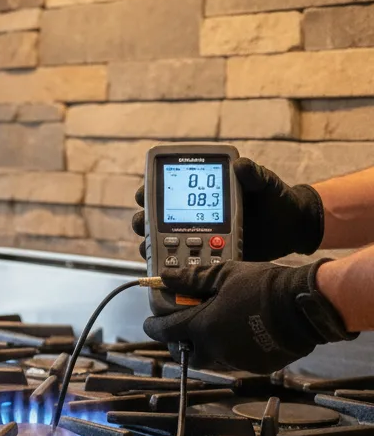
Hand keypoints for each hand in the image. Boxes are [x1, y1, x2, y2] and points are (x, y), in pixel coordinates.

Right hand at [131, 158, 323, 261]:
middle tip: (145, 224)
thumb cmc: (276, 199)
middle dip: (144, 221)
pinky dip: (171, 268)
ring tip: (151, 249)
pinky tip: (166, 270)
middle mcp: (193, 215)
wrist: (292, 229)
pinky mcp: (206, 257)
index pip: (168, 189)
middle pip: (156, 218)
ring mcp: (197, 238)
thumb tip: (241, 165)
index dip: (150, 190)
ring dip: (152, 246)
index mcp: (202, 193)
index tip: (144, 195)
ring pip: (163, 242)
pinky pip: (182, 264)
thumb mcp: (264, 183)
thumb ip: (253, 174)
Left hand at [143, 260, 353, 372]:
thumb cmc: (264, 287)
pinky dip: (229, 351)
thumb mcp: (224, 275)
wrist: (303, 306)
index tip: (150, 324)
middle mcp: (216, 348)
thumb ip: (192, 279)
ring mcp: (237, 360)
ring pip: (210, 359)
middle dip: (178, 345)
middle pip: (186, 354)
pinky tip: (236, 336)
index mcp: (202, 326)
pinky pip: (235, 361)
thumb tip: (166, 276)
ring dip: (204, 348)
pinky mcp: (257, 366)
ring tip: (210, 331)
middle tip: (179, 333)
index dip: (154, 327)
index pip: (166, 331)